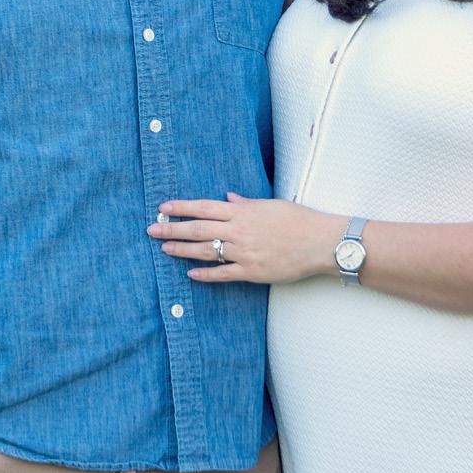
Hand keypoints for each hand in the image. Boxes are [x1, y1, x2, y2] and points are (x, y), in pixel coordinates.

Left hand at [148, 193, 344, 284]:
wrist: (320, 242)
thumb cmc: (299, 220)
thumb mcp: (271, 205)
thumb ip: (246, 204)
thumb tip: (229, 198)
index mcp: (243, 212)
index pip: (204, 207)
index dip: (181, 207)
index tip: (163, 207)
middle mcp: (239, 231)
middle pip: (198, 229)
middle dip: (172, 228)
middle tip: (151, 229)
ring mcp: (244, 252)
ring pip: (206, 251)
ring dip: (182, 250)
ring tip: (164, 249)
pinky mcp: (252, 271)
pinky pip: (223, 273)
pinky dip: (206, 274)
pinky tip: (191, 274)